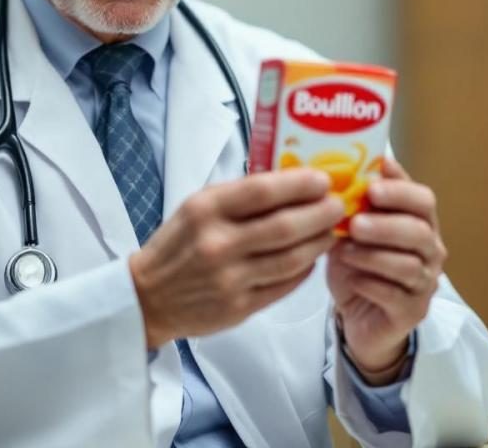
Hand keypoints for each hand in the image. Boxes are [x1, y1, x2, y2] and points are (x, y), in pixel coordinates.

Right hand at [128, 168, 344, 348]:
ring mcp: (230, 279)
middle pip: (285, 226)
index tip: (323, 179)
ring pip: (292, 259)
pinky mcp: (239, 308)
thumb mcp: (197, 207)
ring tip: (332, 230)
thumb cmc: (177, 244)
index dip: (299, 184)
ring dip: (319, 242)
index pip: (262, 191)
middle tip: (338, 205)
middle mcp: (218, 244)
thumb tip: (291, 180)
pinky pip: (285, 285)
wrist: (148, 297)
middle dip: (321, 213)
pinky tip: (312, 257)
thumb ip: (239, 195)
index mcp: (206, 210)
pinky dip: (305, 269)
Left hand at [326, 157, 445, 383]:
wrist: (358, 317)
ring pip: (408, 265)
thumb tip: (337, 169)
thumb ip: (353, 205)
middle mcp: (430, 251)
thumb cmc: (357, 265)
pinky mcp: (413, 312)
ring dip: (373, 256)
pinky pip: (396, 295)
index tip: (372, 185)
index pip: (423, 200)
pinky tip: (352, 280)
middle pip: (421, 232)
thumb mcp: (351, 231)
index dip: (400, 190)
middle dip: (386, 225)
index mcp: (419, 223)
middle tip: (355, 224)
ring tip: (344, 252)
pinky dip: (370, 284)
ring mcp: (425, 283)